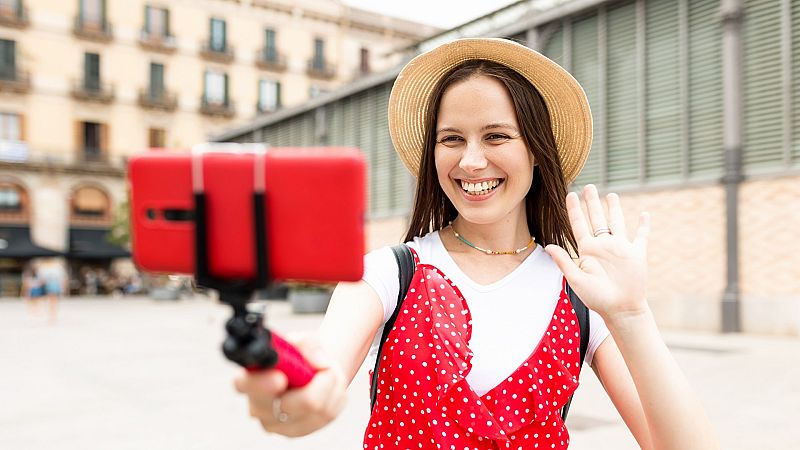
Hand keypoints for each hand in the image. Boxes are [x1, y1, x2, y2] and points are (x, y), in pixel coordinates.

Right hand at [234, 335, 346, 436]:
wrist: (315, 372)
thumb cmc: (299, 356)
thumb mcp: (302, 340)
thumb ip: (308, 344)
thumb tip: (321, 363)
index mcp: (250, 380)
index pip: (245, 385)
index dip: (262, 383)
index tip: (280, 377)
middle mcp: (258, 407)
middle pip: (281, 407)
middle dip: (305, 391)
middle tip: (325, 371)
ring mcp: (278, 425)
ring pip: (313, 406)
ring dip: (329, 383)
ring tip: (325, 372)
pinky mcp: (300, 431)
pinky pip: (327, 413)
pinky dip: (335, 395)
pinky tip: (327, 389)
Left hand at [545, 184, 649, 320]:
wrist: (620, 309)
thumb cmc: (596, 298)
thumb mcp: (577, 279)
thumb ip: (564, 262)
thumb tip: (549, 246)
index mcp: (587, 250)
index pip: (579, 224)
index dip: (575, 209)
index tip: (571, 194)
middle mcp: (603, 246)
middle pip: (597, 218)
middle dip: (592, 202)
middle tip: (589, 186)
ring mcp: (620, 248)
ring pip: (617, 222)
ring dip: (614, 208)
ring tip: (610, 195)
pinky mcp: (636, 254)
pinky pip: (641, 236)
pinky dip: (644, 225)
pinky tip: (645, 214)